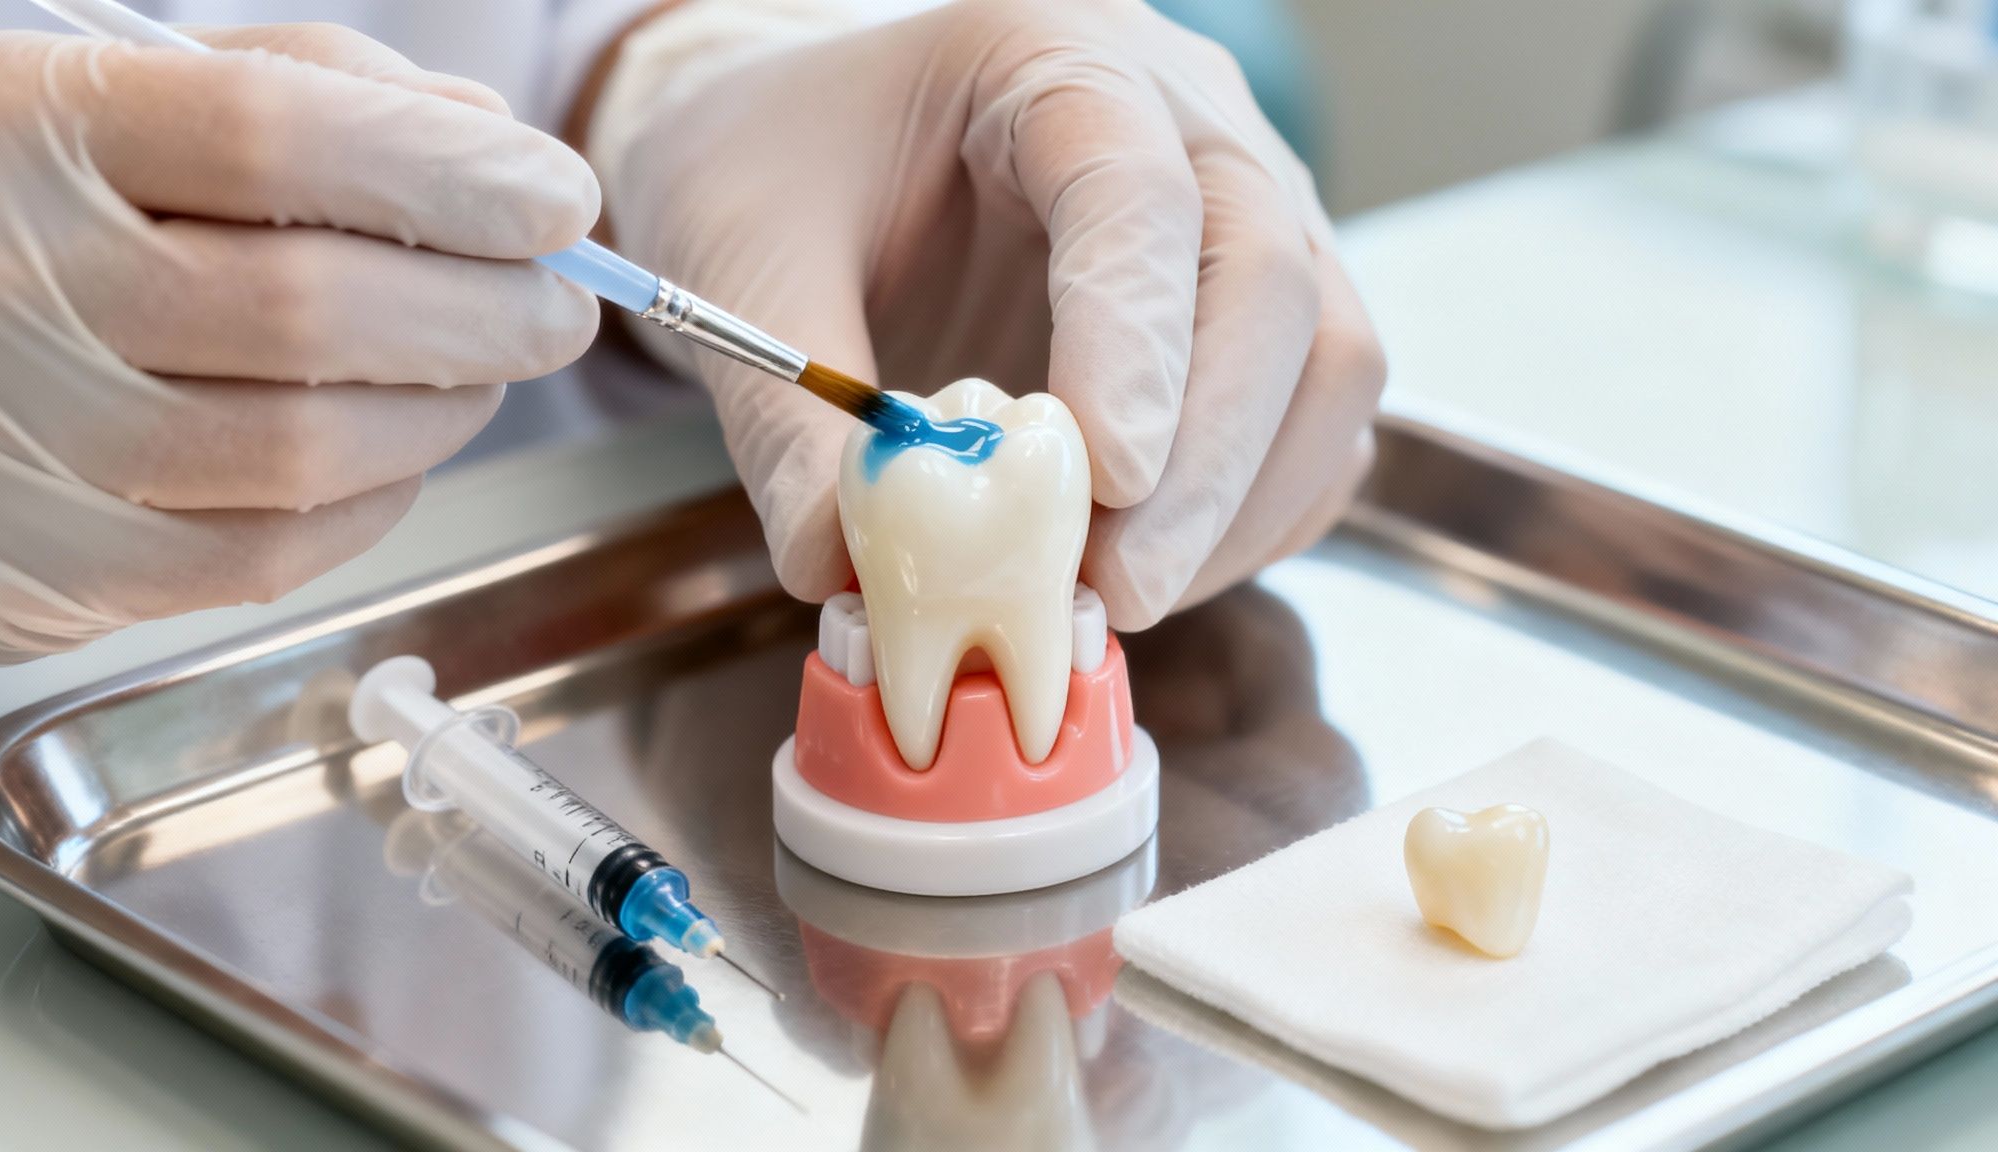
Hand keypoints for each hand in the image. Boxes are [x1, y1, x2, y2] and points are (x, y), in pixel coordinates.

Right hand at [0, 25, 599, 663]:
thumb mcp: (97, 96)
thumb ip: (293, 88)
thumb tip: (486, 140)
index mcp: (20, 135)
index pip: (274, 139)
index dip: (450, 172)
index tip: (558, 198)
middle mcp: (10, 294)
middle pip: (313, 310)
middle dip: (487, 311)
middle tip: (559, 306)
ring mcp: (26, 449)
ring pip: (309, 450)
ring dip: (444, 409)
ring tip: (478, 368)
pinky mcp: (50, 577)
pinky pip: (268, 554)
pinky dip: (372, 499)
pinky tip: (390, 448)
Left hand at [593, 0, 1383, 629]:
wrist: (817, 154)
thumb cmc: (781, 171)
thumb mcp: (743, 266)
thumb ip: (789, 414)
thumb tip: (843, 570)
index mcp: (1049, 58)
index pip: (1136, 188)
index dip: (1135, 342)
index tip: (1103, 480)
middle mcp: (1185, 120)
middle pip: (1273, 282)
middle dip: (1207, 463)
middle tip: (1113, 592)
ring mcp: (1246, 213)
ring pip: (1328, 361)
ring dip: (1240, 506)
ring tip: (1115, 599)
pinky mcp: (1260, 316)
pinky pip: (1317, 428)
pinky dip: (1253, 521)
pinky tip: (1151, 572)